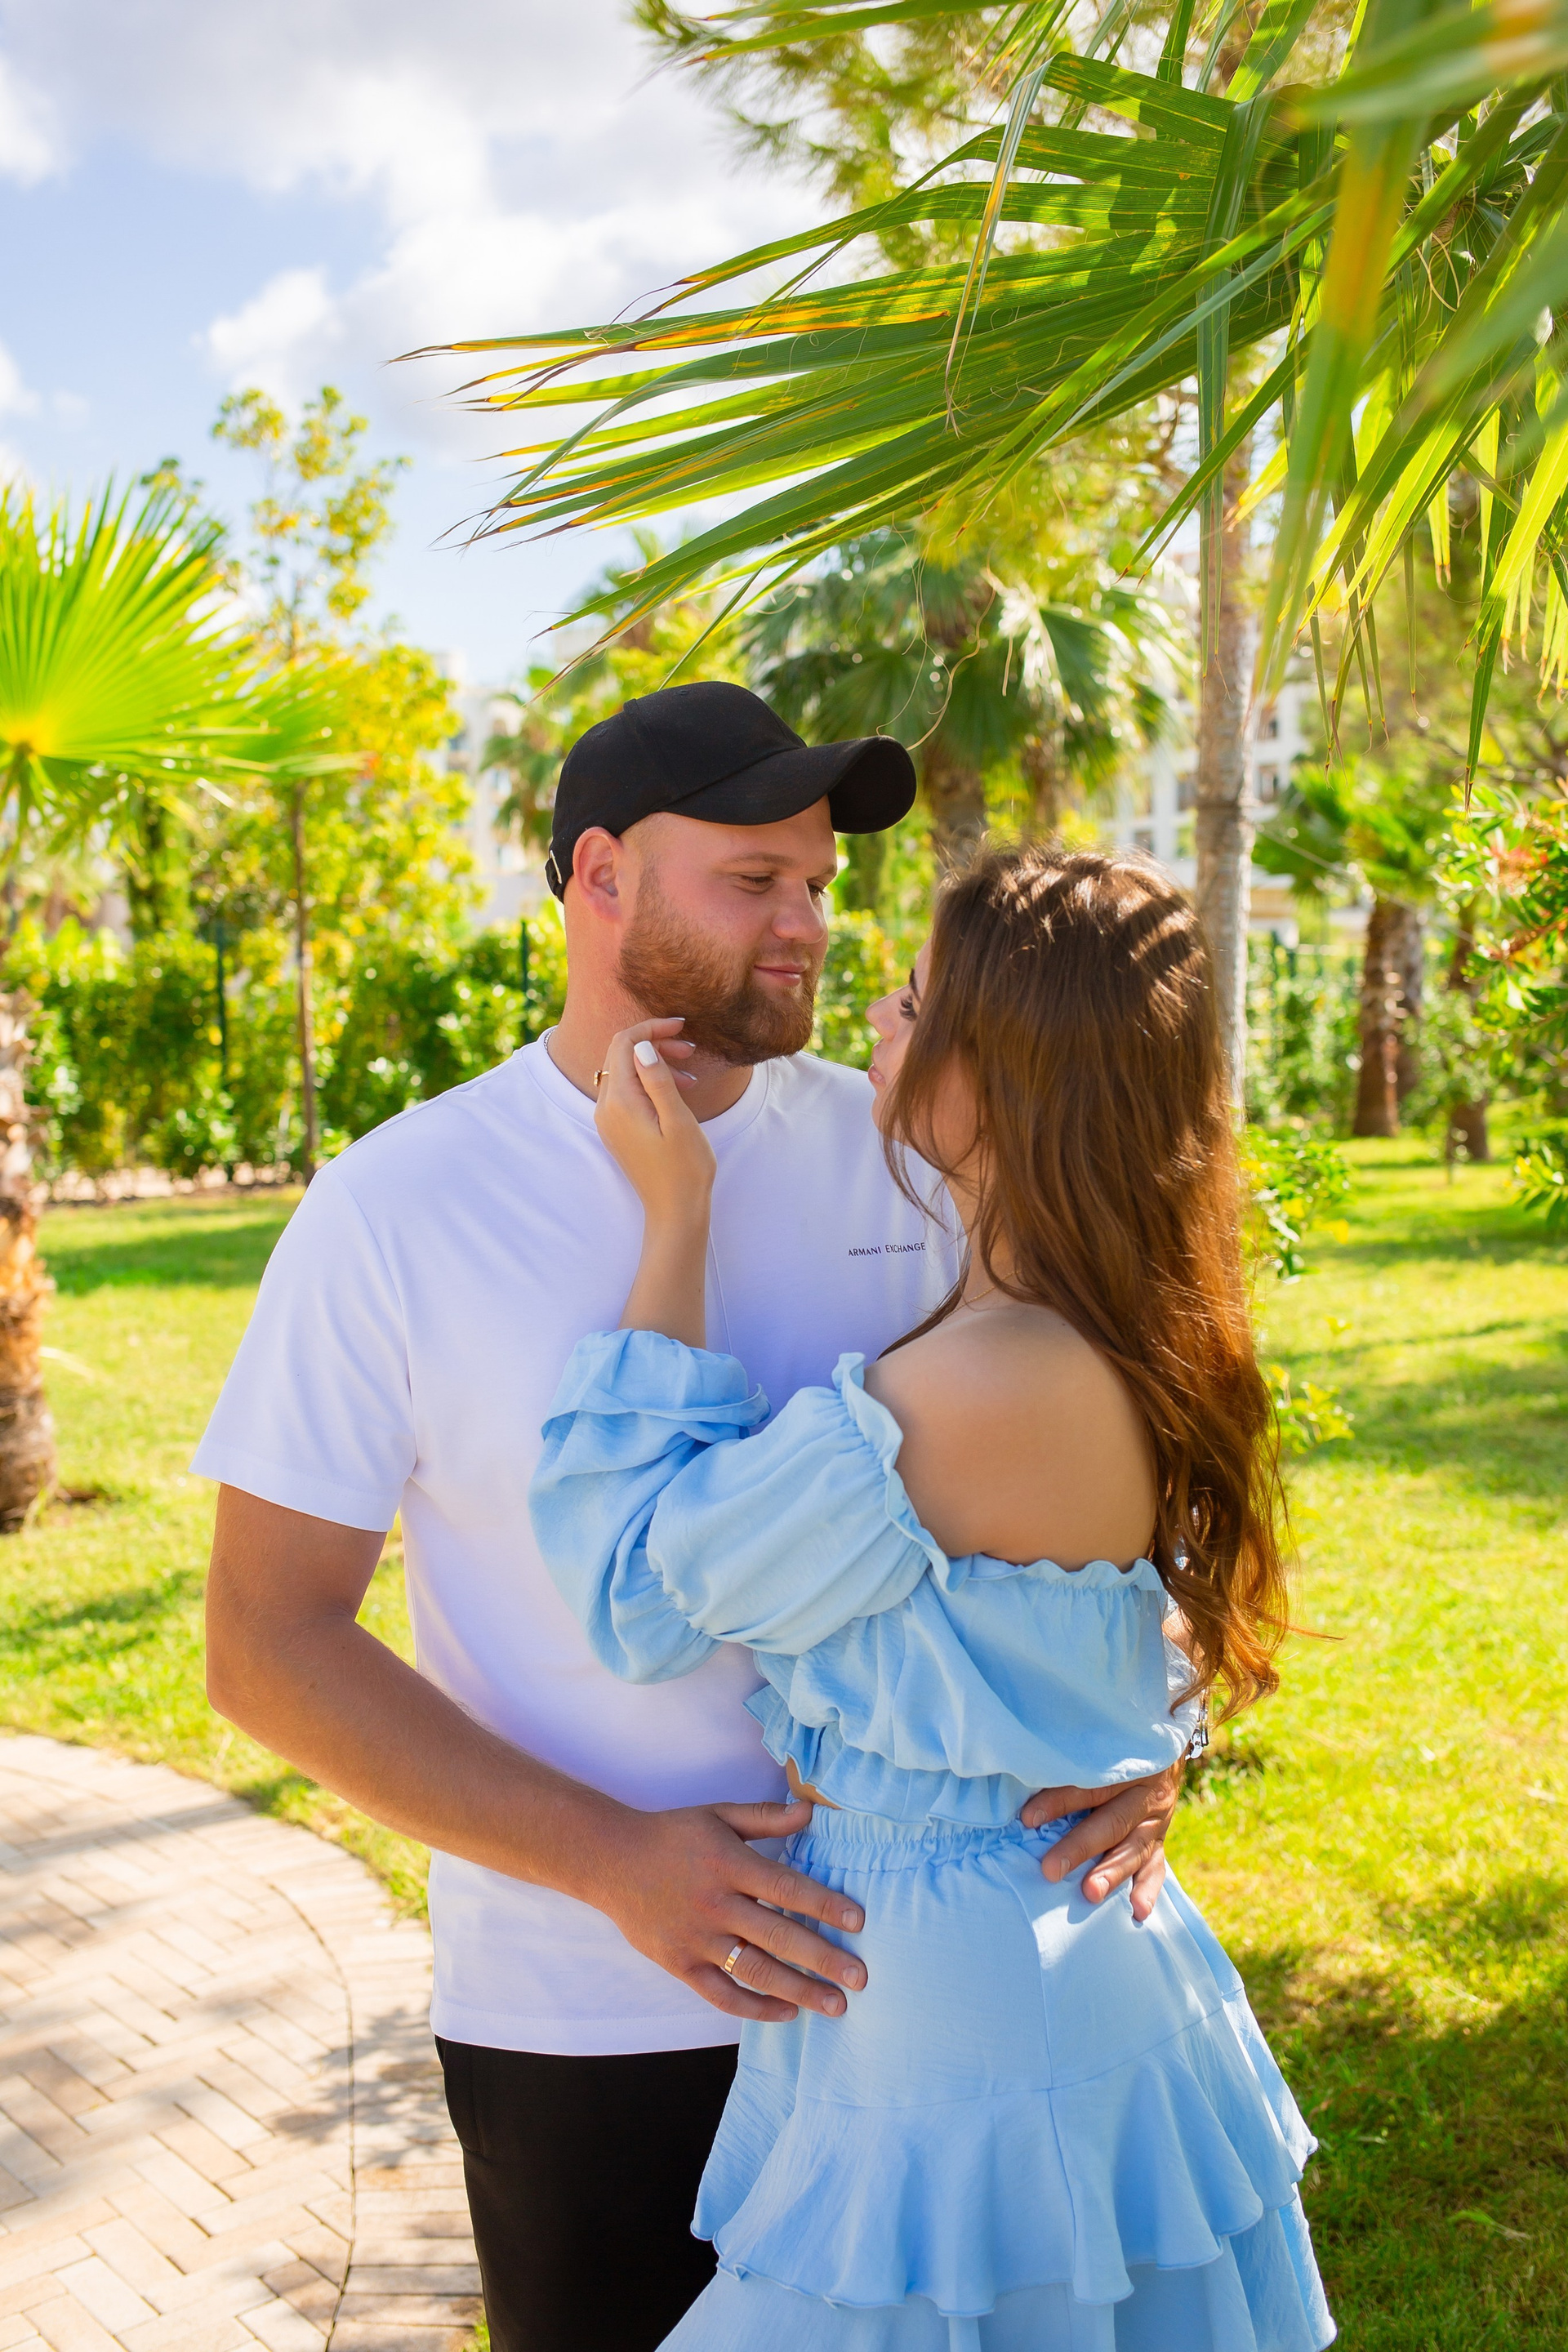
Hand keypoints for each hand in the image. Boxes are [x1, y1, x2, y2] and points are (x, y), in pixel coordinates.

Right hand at [592, 1796, 866, 2023]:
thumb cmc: (673, 1835)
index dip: (823, 1904)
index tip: (858, 1922)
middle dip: (822, 1959)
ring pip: (753, 1971)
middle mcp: (714, 1904)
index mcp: (728, 1863)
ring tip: (836, 2004)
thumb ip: (766, 1817)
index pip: (785, 1887)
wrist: (611, 1860)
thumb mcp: (719, 1815)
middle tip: (860, 1977)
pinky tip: (788, 2013)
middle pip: (777, 1936)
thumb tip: (811, 1811)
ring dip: (798, 1990)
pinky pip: (721, 1994)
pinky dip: (755, 2008)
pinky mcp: (679, 1964)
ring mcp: (695, 1938)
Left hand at [595, 1018, 713, 1221]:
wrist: (674, 1210)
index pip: (624, 1044)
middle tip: (690, 1049)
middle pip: (620, 1055)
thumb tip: (642, 1047)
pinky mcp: (616, 1129)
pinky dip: (649, 1083)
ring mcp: (608, 1120)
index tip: (682, 1026)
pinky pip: (627, 1092)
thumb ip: (657, 1080)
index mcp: (620, 1102)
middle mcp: (606, 1108)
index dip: (651, 1028)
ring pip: (624, 1072)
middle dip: (654, 1043)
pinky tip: (677, 1092)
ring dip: (655, 1064)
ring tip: (691, 1076)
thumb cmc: (684, 1169)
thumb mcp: (678, 1120)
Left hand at [1020, 1763, 1181, 1921]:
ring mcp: (1156, 1821)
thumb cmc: (1112, 1748)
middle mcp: (1145, 1795)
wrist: (1160, 1751)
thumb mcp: (1098, 1744)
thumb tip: (1023, 1763)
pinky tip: (1137, 1911)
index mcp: (1127, 1765)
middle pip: (1110, 1823)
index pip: (1089, 1786)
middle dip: (1079, 1847)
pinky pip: (1157, 1867)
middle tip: (1050, 1870)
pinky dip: (1148, 1890)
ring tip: (1090, 1894)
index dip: (1058, 1802)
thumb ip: (1069, 1757)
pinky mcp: (1159, 1842)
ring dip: (1111, 1873)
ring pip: (1134, 1849)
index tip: (1027, 1819)